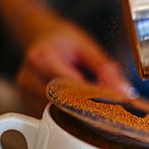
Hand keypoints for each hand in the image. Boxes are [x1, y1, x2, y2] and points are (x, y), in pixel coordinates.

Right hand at [16, 14, 131, 115]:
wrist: (39, 34)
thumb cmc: (62, 39)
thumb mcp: (86, 46)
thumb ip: (105, 69)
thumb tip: (124, 91)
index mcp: (43, 58)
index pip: (71, 86)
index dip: (94, 96)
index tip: (114, 101)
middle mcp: (29, 76)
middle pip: (62, 103)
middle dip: (87, 107)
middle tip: (109, 107)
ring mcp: (24, 91)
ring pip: (56, 112)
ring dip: (76, 111)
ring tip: (93, 103)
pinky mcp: (26, 100)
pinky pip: (49, 114)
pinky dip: (65, 112)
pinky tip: (77, 104)